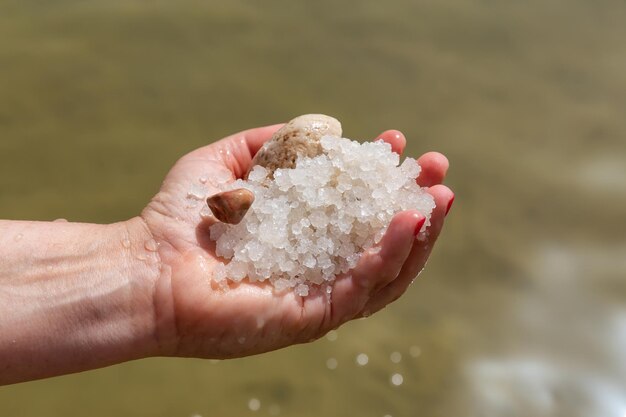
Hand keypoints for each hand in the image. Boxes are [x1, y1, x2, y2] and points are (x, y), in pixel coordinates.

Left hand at [140, 125, 453, 358]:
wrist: (146, 266)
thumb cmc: (180, 217)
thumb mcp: (226, 162)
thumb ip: (271, 144)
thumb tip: (322, 128)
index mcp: (304, 232)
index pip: (357, 206)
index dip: (381, 173)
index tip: (396, 141)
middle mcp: (317, 265)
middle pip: (382, 240)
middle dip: (415, 201)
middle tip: (436, 169)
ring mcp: (317, 293)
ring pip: (386, 271)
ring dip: (418, 233)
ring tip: (436, 198)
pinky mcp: (311, 317)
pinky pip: (362, 289)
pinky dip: (388, 255)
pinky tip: (404, 221)